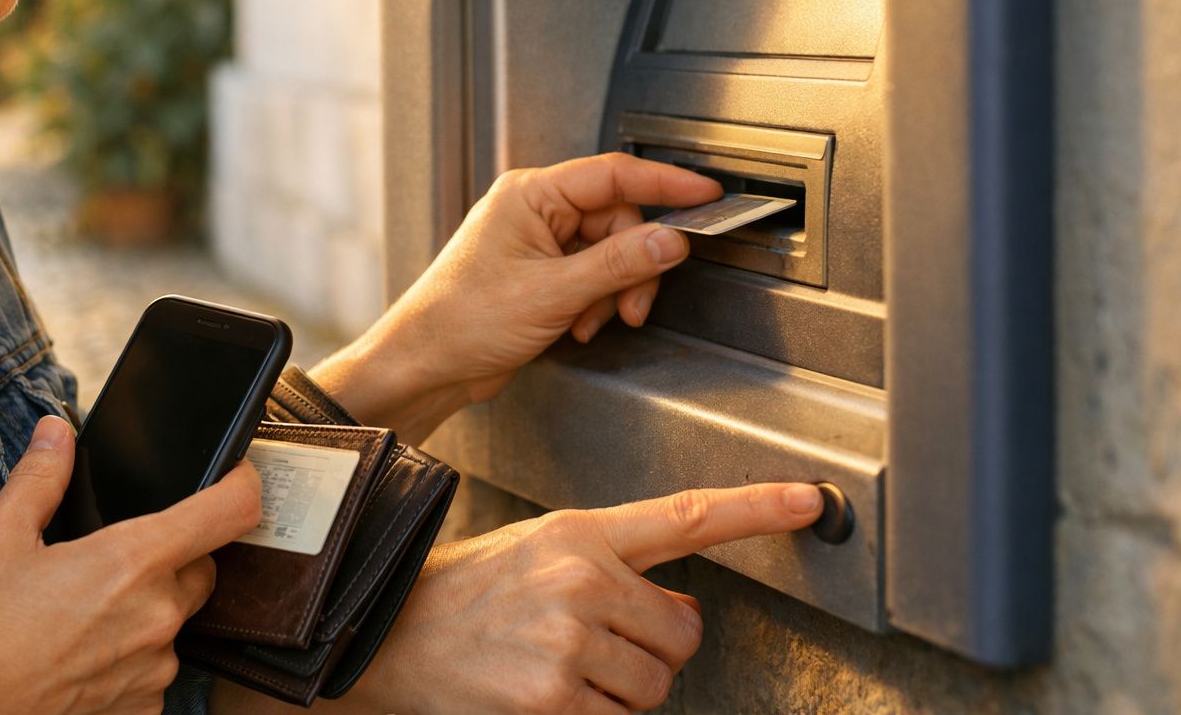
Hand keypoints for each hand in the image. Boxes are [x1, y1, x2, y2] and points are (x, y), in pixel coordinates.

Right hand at [0, 416, 261, 714]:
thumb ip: (41, 478)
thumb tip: (57, 432)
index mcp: (134, 559)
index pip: (230, 510)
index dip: (240, 484)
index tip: (234, 476)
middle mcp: (159, 614)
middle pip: (202, 568)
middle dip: (172, 558)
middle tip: (114, 563)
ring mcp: (155, 668)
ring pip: (175, 624)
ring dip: (146, 614)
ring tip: (83, 618)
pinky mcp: (143, 709)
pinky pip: (154, 673)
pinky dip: (129, 662)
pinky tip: (81, 658)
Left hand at [314, 153, 720, 436]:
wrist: (425, 365)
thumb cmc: (460, 321)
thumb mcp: (553, 292)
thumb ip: (619, 264)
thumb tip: (670, 240)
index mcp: (530, 194)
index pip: (615, 175)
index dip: (666, 185)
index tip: (706, 195)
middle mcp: (533, 211)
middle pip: (618, 221)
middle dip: (633, 265)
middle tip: (633, 301)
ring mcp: (536, 243)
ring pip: (608, 253)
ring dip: (612, 291)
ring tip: (593, 320)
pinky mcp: (538, 274)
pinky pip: (590, 277)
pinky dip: (595, 303)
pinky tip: (578, 326)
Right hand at [341, 482, 823, 714]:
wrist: (386, 636)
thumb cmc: (465, 594)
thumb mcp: (537, 552)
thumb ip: (610, 568)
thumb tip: (679, 613)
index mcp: (579, 533)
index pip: (685, 517)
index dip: (757, 509)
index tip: (812, 503)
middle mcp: (580, 581)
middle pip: (685, 634)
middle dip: (654, 649)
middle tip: (592, 642)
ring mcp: (568, 643)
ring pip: (656, 687)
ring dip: (621, 690)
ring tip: (558, 667)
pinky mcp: (554, 701)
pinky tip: (546, 694)